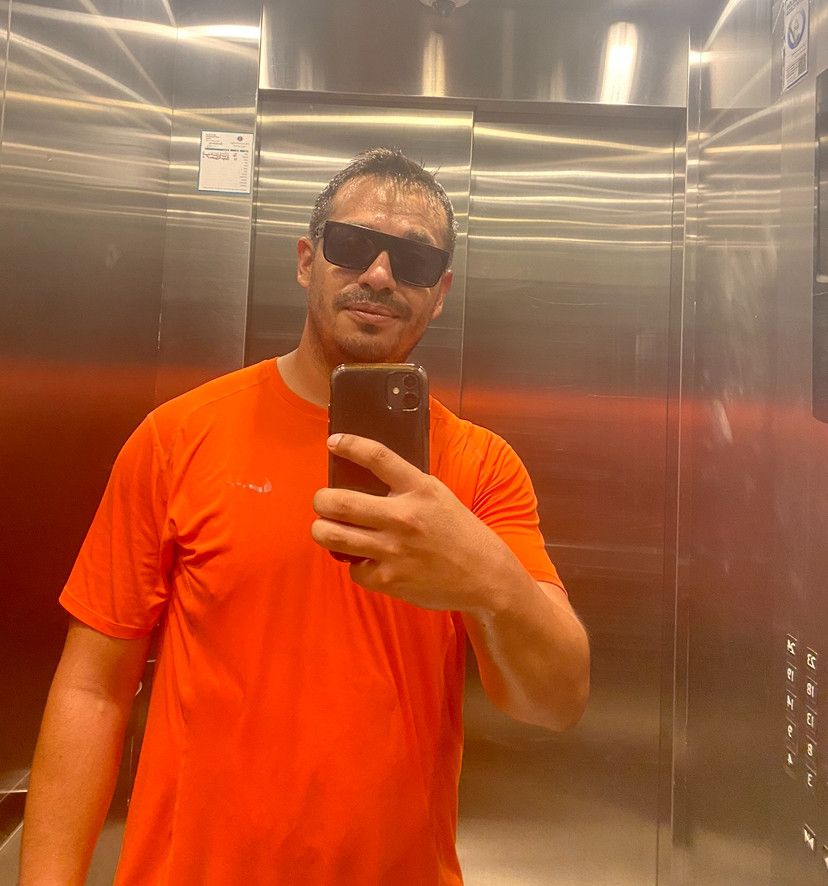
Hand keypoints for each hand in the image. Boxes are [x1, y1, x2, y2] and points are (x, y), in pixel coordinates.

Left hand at [311, 434, 518, 612]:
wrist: (485, 576)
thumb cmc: (458, 532)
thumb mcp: (438, 496)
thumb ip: (405, 486)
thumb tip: (362, 477)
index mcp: (420, 489)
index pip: (378, 457)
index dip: (350, 445)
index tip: (333, 443)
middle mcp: (404, 517)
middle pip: (338, 501)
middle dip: (321, 500)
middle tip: (323, 502)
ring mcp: (394, 549)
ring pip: (332, 535)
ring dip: (322, 530)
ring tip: (328, 528)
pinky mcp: (389, 578)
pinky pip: (353, 569)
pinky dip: (356, 564)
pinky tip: (368, 561)